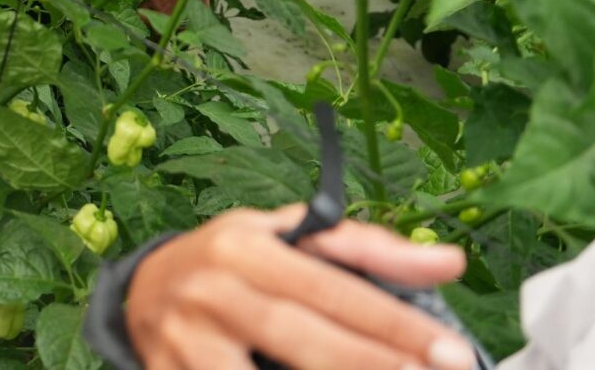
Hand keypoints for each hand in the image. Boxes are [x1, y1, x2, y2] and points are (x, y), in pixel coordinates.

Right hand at [124, 205, 472, 369]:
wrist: (142, 293)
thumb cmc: (233, 265)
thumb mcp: (288, 238)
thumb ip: (368, 250)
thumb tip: (450, 261)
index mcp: (244, 246)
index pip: (331, 288)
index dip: (395, 322)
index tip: (452, 350)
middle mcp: (211, 290)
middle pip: (302, 337)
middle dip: (376, 362)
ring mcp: (187, 341)